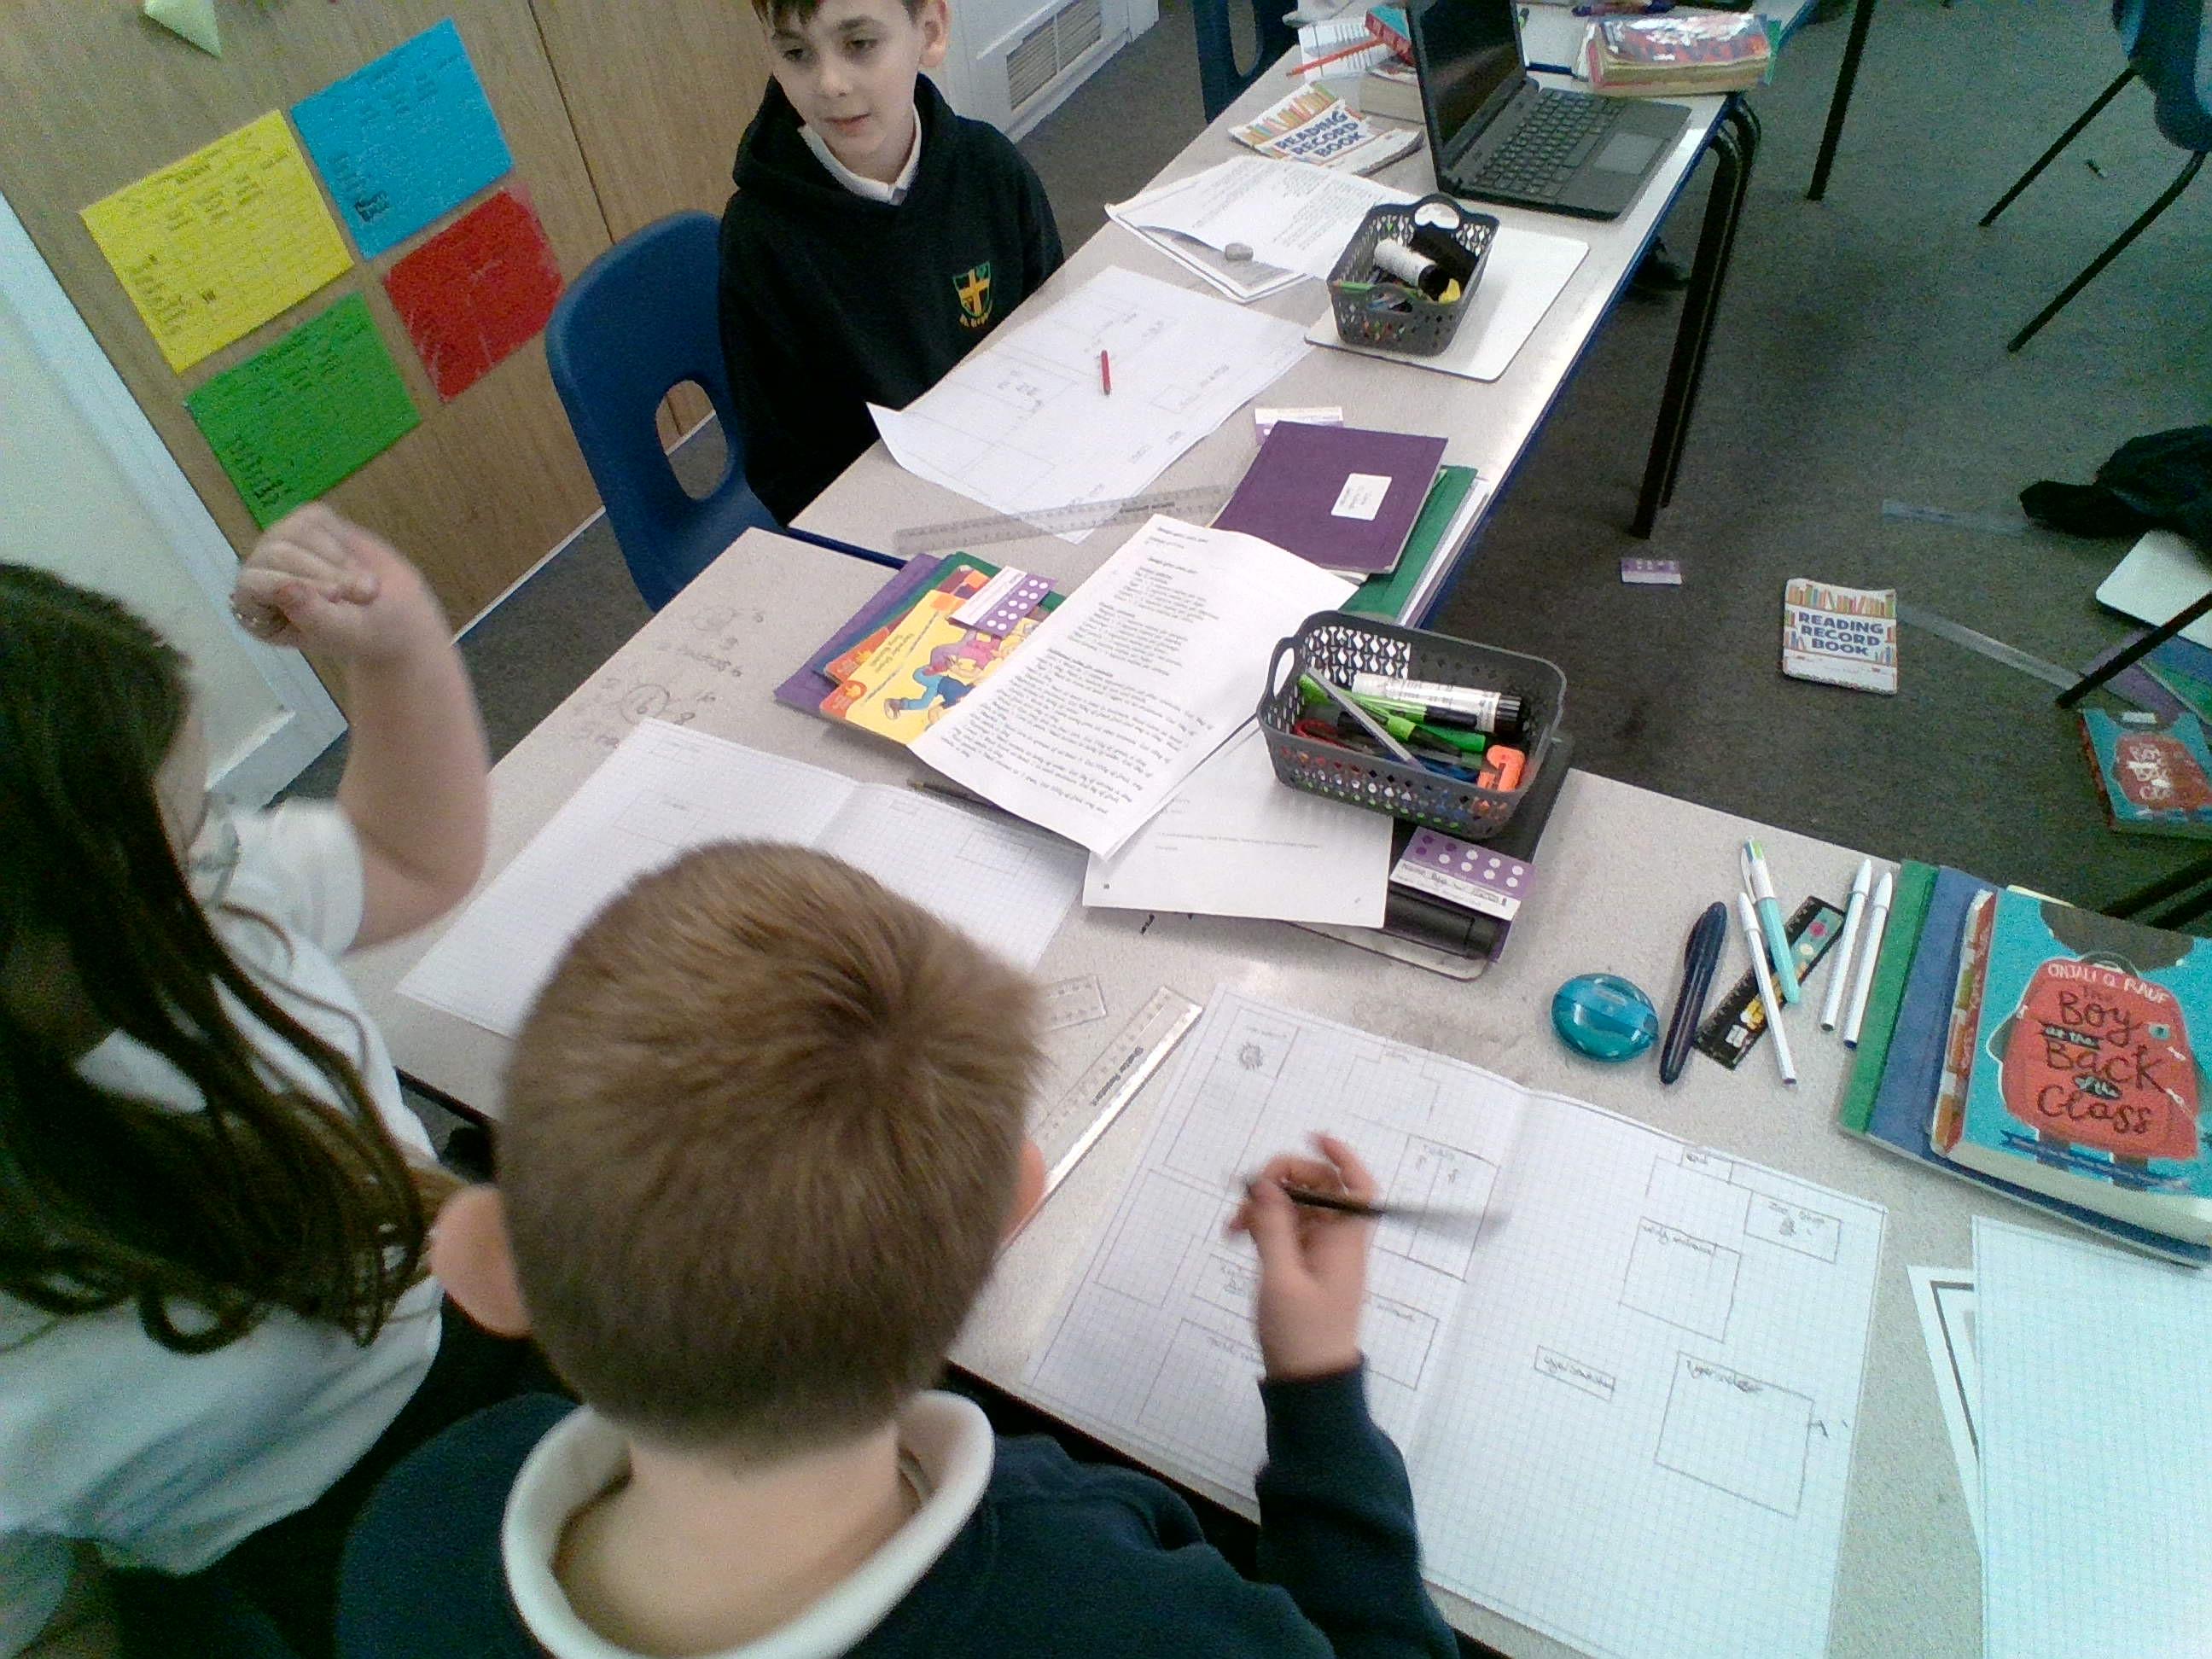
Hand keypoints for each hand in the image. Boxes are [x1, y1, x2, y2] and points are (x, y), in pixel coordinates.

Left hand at [231, 505, 442, 665]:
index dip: (293, 586)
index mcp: (256, 609)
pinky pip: (316, 518)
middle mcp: (261, 571)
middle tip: (363, 594)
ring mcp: (282, 543)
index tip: (336, 598)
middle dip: (326, 573)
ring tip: (362, 582)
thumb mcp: (341, 632)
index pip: (252, 583)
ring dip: (338, 558)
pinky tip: (352, 561)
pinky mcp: (306, 523)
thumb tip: (284, 587)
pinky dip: (342, 539)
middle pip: (278, 553)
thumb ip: (311, 615)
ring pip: (297, 530)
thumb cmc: (367, 632)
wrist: (401, 613)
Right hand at [1229, 1133, 1375, 1381]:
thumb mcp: (1281, 1279)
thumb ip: (1273, 1227)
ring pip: (1296, 1208)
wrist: (1309, 1383)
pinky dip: (1263, 1227)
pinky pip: (1285, 1231)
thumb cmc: (1302, 1333)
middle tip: (1248, 1193)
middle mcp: (1337, 1240)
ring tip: (1232, 1226)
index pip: (1358, 1186)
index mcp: (1345, 1239)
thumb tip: (1266, 1183)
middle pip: (1319, 1189)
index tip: (1312, 1137)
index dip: (1342, 1156)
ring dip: (1264, 1206)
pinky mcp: (1303, 1268)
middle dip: (1282, 1181)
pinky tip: (1237, 1236)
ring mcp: (1320, 1254)